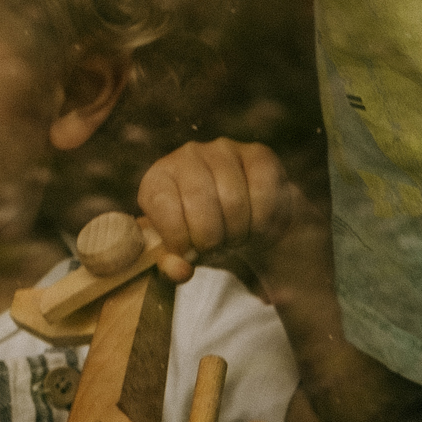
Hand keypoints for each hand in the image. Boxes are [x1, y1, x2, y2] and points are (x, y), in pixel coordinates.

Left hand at [138, 138, 298, 269]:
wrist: (241, 223)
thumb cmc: (201, 236)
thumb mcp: (181, 253)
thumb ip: (171, 266)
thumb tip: (181, 270)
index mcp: (158, 179)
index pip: (164, 206)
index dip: (179, 238)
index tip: (190, 253)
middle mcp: (187, 156)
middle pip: (200, 202)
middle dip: (213, 238)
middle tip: (219, 246)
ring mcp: (223, 150)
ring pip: (233, 199)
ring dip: (239, 231)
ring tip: (237, 236)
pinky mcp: (258, 153)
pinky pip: (263, 190)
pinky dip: (263, 220)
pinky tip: (257, 226)